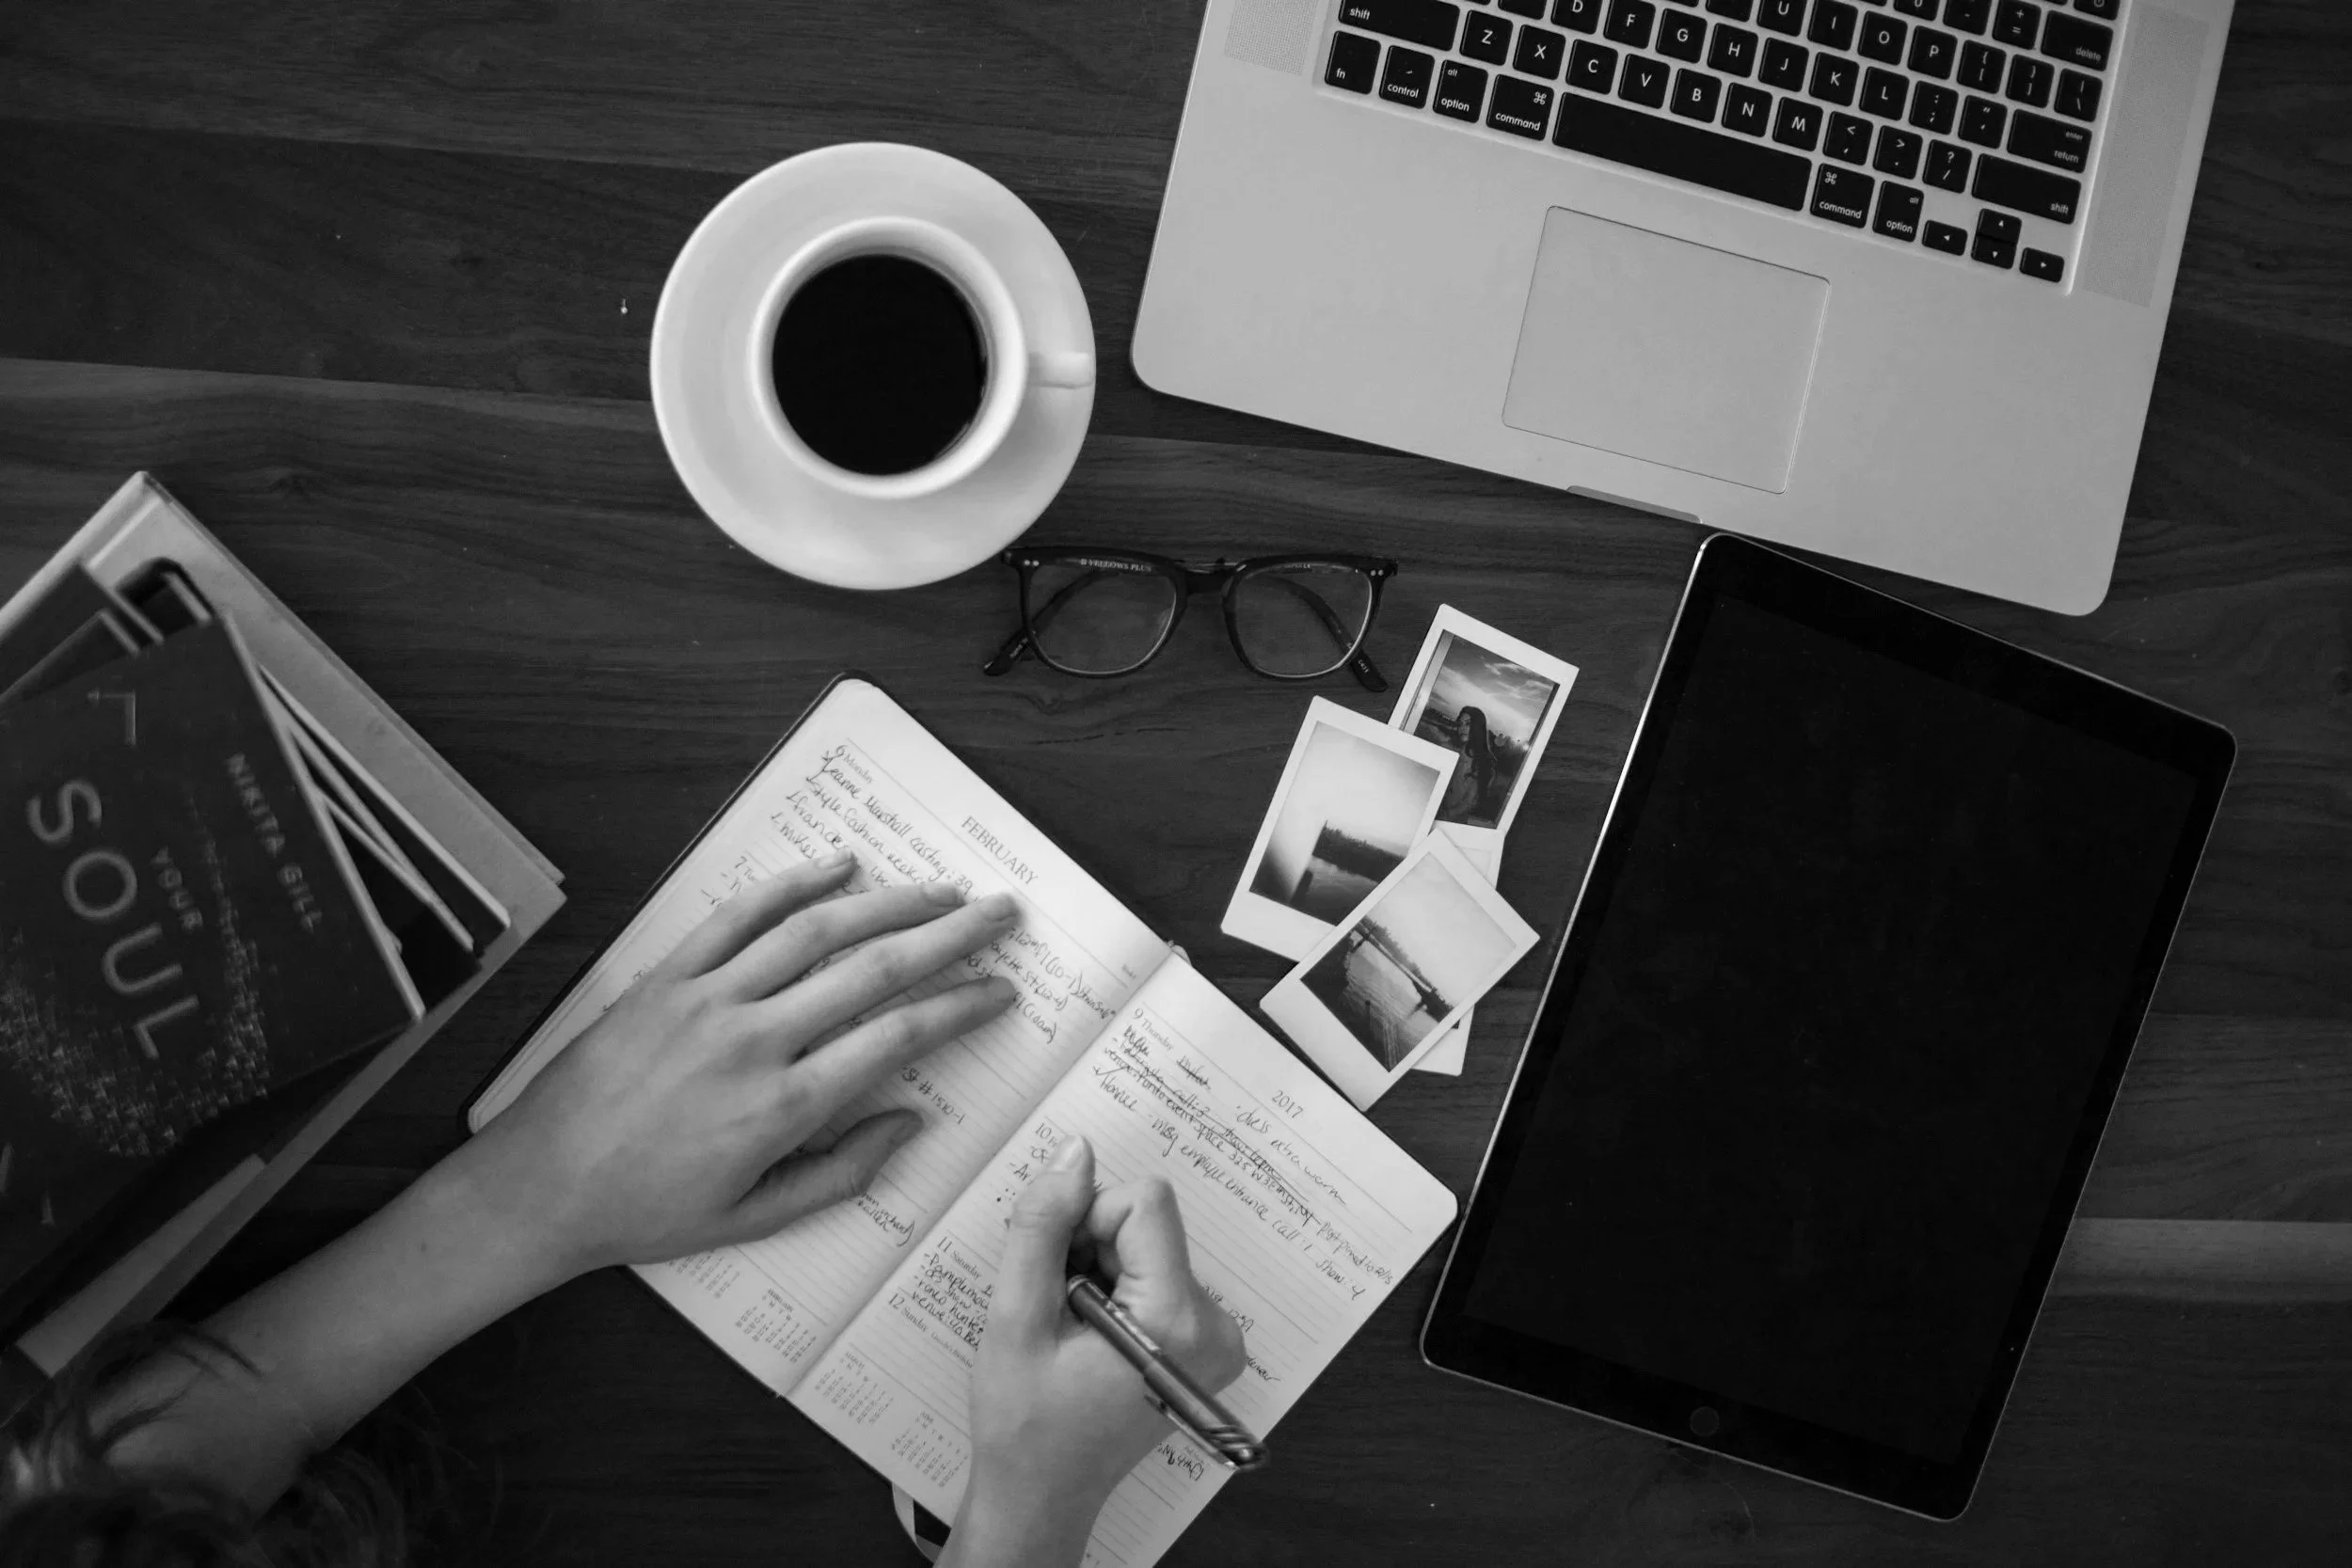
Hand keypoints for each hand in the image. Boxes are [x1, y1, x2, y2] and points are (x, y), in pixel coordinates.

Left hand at [474, 849, 1018, 1278]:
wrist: (539, 1186)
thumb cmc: (647, 1211)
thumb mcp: (754, 1220)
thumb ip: (841, 1174)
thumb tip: (910, 1123)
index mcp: (783, 1109)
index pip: (897, 1038)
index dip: (961, 1008)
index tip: (1002, 991)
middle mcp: (754, 1042)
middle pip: (874, 970)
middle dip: (950, 936)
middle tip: (1000, 914)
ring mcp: (707, 1000)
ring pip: (816, 931)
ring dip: (889, 902)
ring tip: (942, 889)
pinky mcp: (666, 977)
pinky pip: (737, 916)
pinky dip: (792, 884)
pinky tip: (839, 866)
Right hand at [944, 1137, 1247, 1567]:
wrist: (1043, 1495)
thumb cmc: (1023, 1422)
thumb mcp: (1015, 1318)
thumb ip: (1042, 1227)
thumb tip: (1075, 1151)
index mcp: (1177, 1320)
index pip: (1144, 1202)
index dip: (1086, 1220)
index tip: (1057, 1274)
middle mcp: (1216, 1325)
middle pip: (1148, 1222)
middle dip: (1090, 1248)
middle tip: (1057, 1310)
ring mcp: (1218, 1337)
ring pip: (1149, 1244)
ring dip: (1099, 1269)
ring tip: (1069, 1329)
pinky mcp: (1206, 1341)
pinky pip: (1159, 1272)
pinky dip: (1117, 1288)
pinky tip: (1089, 1335)